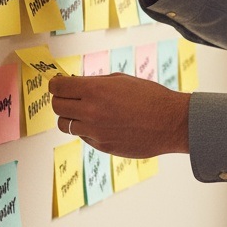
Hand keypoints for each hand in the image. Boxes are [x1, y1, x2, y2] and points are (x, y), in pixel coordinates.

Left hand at [48, 73, 190, 157]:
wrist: (170, 122)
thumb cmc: (150, 97)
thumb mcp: (122, 80)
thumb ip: (96, 83)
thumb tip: (77, 84)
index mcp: (95, 90)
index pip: (58, 87)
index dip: (56, 84)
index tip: (59, 83)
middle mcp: (91, 111)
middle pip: (56, 106)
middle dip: (61, 99)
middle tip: (70, 96)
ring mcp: (95, 131)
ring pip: (65, 125)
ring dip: (70, 117)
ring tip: (83, 112)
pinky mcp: (102, 146)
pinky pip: (83, 137)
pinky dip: (86, 130)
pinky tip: (101, 123)